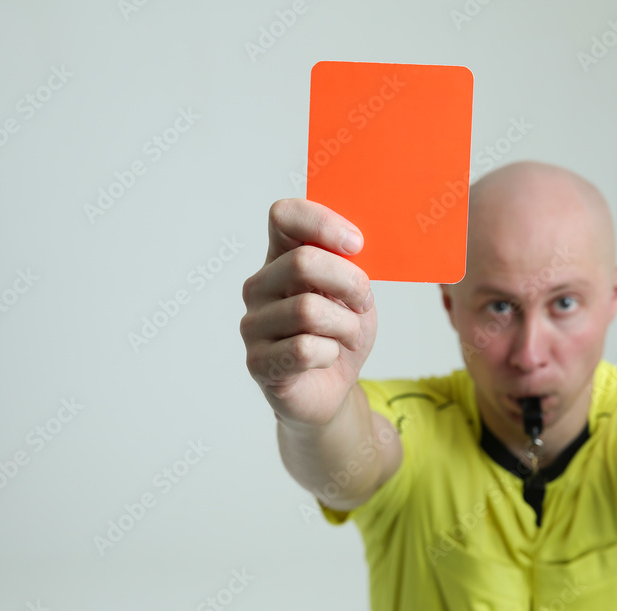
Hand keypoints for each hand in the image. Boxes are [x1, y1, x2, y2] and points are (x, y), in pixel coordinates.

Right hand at [241, 199, 375, 426]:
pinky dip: (331, 354)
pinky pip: (304, 349)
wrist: (331, 388)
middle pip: (303, 263)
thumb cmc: (339, 334)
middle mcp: (259, 286)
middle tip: (363, 302)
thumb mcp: (353, 293)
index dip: (322, 223)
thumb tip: (354, 246)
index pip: (284, 216)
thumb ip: (349, 265)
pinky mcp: (258, 362)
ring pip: (308, 310)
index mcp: (281, 258)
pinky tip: (328, 357)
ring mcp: (253, 324)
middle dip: (350, 282)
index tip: (356, 244)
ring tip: (348, 336)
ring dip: (345, 326)